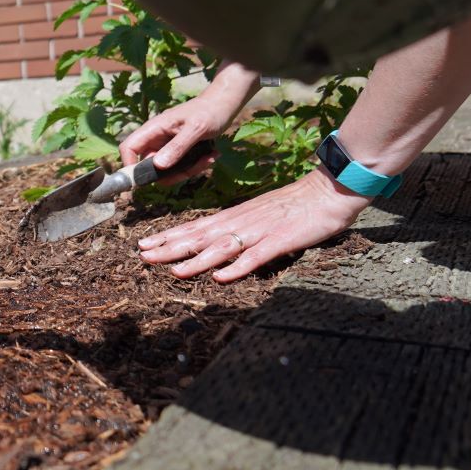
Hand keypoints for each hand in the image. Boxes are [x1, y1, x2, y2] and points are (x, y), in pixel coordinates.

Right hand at [119, 62, 258, 182]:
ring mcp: (168, 146)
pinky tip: (212, 155)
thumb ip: (177, 147)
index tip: (146, 179)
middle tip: (193, 169)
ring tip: (210, 158)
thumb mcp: (195, 129)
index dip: (130, 165)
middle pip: (150, 166)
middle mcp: (157, 139)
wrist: (224, 104)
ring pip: (168, 170)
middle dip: (171, 173)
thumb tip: (158, 166)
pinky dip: (196, 165)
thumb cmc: (209, 112)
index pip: (129, 148)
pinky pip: (181, 167)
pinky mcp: (179, 151)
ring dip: (189, 170)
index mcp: (154, 128)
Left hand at [135, 168, 369, 281]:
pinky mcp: (280, 240)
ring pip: (222, 247)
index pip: (194, 227)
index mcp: (234, 217)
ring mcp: (259, 231)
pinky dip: (238, 267)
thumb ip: (237, 229)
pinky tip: (221, 278)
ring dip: (197, 260)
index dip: (168, 237)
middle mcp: (240, 222)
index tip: (143, 244)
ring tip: (174, 271)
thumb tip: (216, 245)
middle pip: (199, 237)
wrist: (328, 191)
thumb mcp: (258, 215)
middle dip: (170, 247)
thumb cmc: (294, 205)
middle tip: (142, 256)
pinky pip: (256, 256)